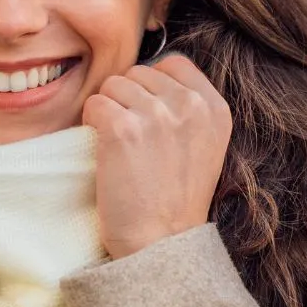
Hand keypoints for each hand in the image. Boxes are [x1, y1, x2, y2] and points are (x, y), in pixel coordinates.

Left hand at [81, 54, 231, 259]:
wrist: (160, 244)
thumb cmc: (176, 201)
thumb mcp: (205, 147)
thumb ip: (188, 108)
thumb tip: (149, 77)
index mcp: (215, 108)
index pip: (175, 63)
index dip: (153, 85)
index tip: (150, 117)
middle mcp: (190, 105)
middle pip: (140, 72)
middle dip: (129, 100)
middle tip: (134, 141)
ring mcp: (157, 115)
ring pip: (113, 85)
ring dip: (109, 112)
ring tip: (121, 149)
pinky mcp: (122, 128)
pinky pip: (93, 104)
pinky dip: (91, 125)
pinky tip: (106, 152)